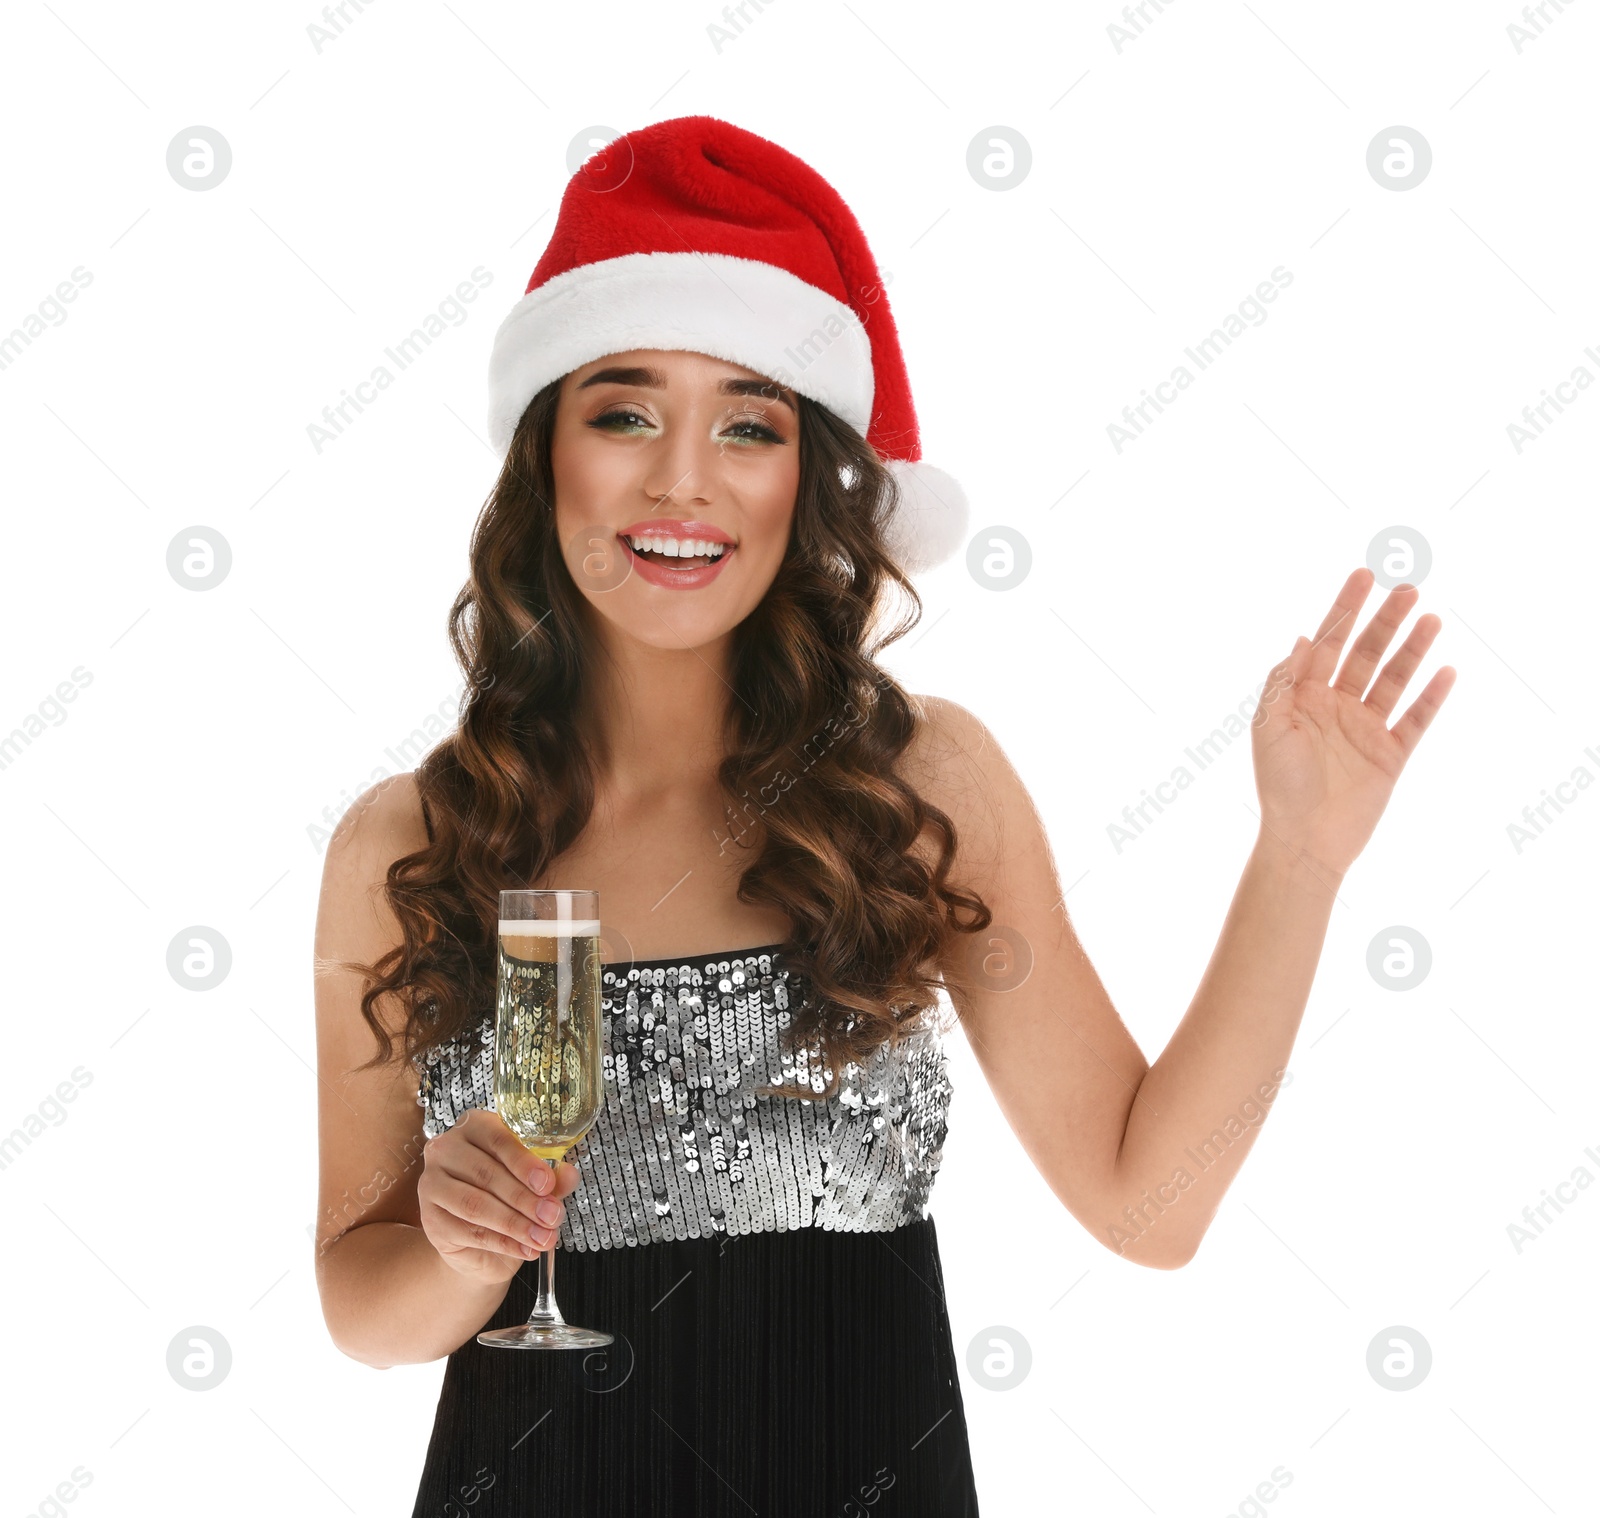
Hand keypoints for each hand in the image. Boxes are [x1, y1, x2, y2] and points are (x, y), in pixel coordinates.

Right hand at [418, 1108, 581, 1284]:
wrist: (479, 1242)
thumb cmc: (507, 1197)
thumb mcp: (534, 1184)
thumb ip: (552, 1177)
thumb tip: (569, 1174)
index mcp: (475, 1126)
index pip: (498, 1139)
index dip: (525, 1162)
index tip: (547, 1184)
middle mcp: (446, 1149)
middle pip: (487, 1173)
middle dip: (525, 1199)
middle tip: (552, 1216)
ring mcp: (432, 1184)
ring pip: (476, 1204)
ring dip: (515, 1224)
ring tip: (543, 1237)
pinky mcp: (429, 1219)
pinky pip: (469, 1232)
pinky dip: (503, 1243)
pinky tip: (525, 1249)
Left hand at [1251, 567, 1455, 878]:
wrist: (1305, 839)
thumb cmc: (1279, 785)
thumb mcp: (1270, 727)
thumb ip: (1284, 682)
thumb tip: (1301, 638)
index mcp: (1303, 696)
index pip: (1327, 642)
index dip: (1345, 609)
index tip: (1365, 576)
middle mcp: (1336, 706)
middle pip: (1366, 654)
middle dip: (1386, 621)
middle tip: (1409, 589)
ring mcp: (1366, 728)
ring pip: (1394, 679)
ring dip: (1413, 649)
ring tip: (1431, 618)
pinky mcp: (1391, 755)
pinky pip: (1416, 719)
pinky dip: (1432, 696)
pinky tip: (1446, 670)